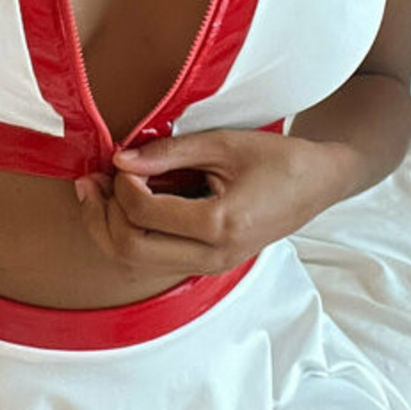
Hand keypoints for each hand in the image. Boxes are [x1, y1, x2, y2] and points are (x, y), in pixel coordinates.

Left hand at [74, 128, 339, 276]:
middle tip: (91, 179)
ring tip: (96, 191)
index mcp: (222, 225)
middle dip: (100, 214)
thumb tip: (120, 159)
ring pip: (134, 262)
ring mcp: (209, 266)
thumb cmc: (278, 160)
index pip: (145, 215)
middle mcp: (213, 256)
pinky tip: (120, 204)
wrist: (319, 184)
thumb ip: (170, 151)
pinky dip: (127, 234)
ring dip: (107, 228)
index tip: (121, 158)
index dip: (122, 185)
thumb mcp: (225, 143)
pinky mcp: (205, 264)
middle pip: (130, 250)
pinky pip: (152, 259)